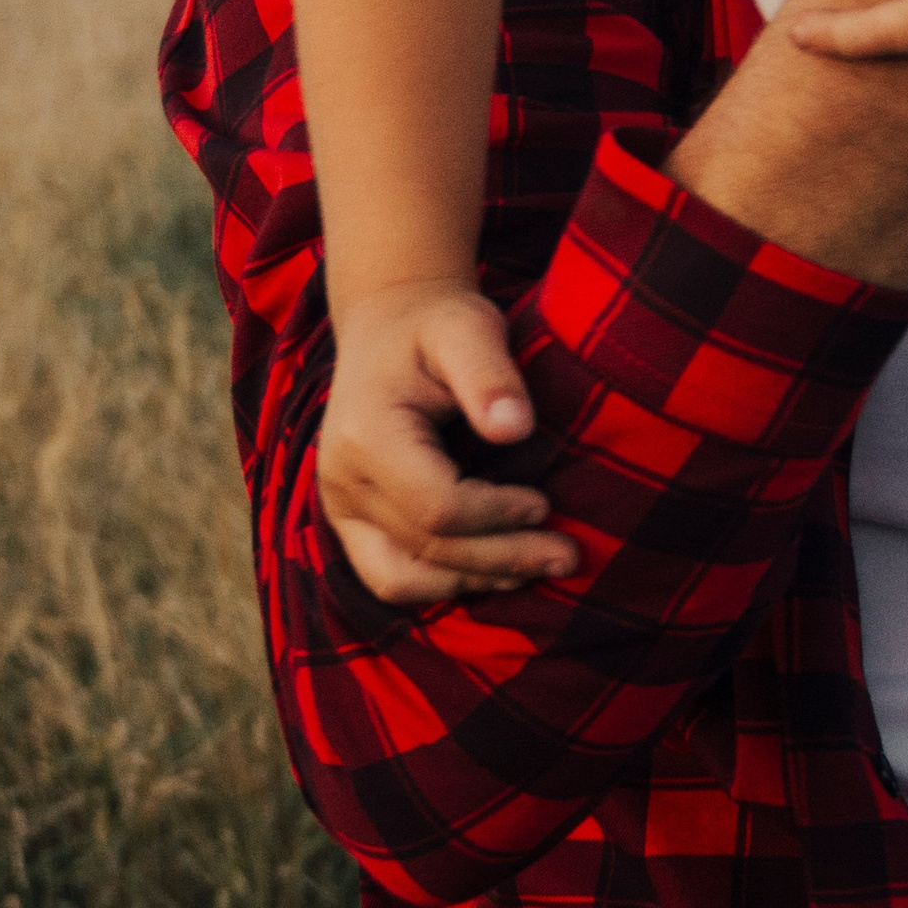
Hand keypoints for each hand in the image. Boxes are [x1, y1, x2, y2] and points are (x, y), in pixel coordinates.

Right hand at [315, 276, 576, 605]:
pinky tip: (496, 569)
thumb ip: (490, 375)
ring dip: (474, 581)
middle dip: (502, 558)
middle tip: (568, 556)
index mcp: (366, 437)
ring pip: (403, 578)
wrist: (389, 326)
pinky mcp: (351, 520)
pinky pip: (390, 574)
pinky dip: (444, 582)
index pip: (437, 507)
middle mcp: (342, 480)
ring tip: (535, 568)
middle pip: (426, 549)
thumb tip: (515, 429)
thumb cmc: (435, 325)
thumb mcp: (468, 329)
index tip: (546, 504)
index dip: (497, 516)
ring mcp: (340, 506)